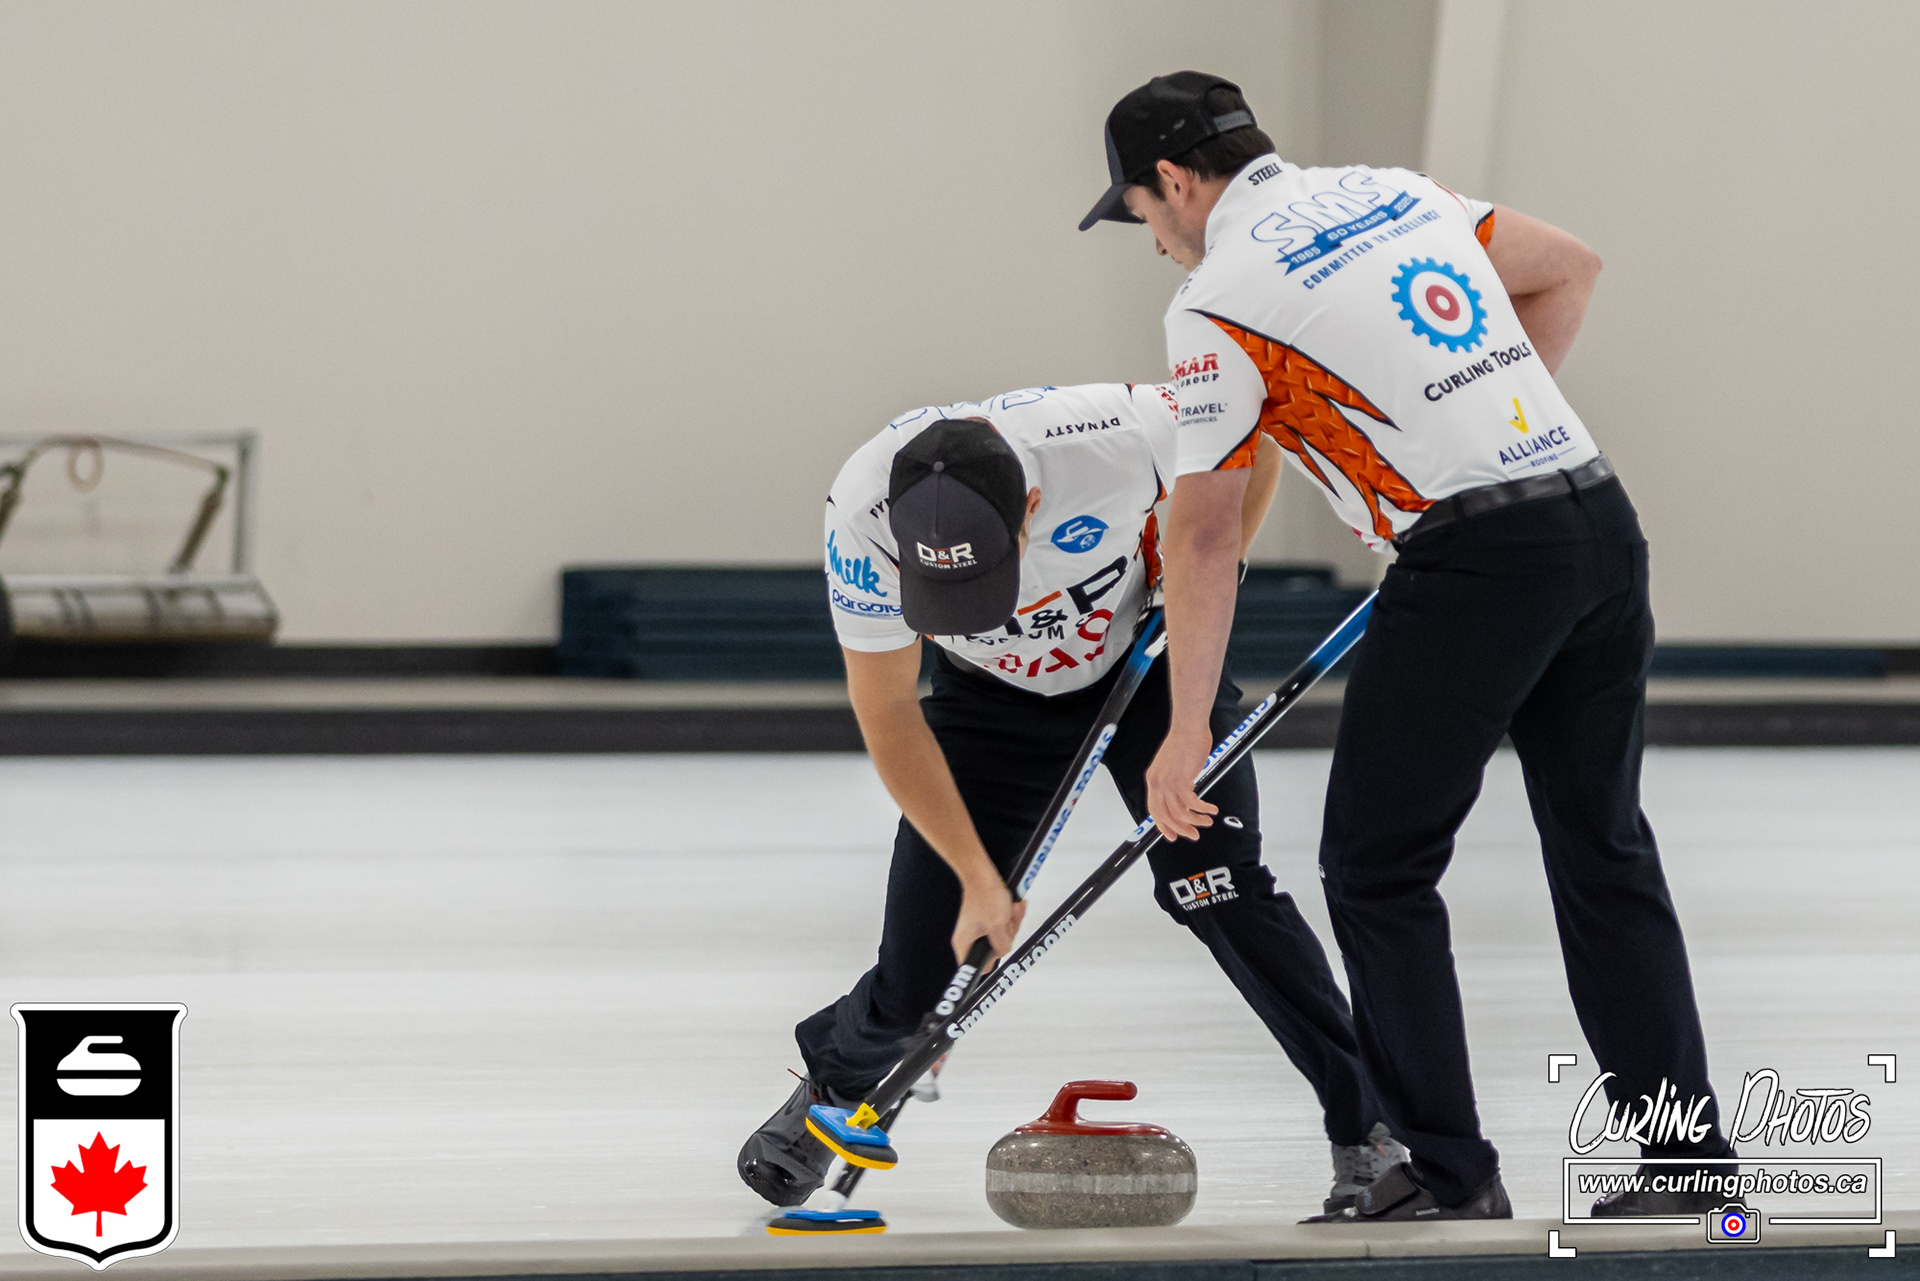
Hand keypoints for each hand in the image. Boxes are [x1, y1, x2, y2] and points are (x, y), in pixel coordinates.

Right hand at [951, 876, 1026, 965]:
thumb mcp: (997, 925)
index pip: (979, 966)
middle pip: (995, 948)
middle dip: (1007, 933)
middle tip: (1006, 921)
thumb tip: (1003, 951)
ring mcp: (978, 927)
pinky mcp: (985, 917)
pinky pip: (1002, 922)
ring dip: (1011, 921)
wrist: (981, 874)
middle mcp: (970, 937)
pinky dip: (1009, 915)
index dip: (994, 959)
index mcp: (965, 943)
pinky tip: (1012, 906)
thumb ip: (1002, 944)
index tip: (1001, 947)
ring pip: (1001, 934)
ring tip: (1010, 909)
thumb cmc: (984, 895)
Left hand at [1145, 724, 1217, 840]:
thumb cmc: (1185, 741)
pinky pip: (1192, 803)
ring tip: (1207, 821)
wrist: (1189, 727)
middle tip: (1194, 834)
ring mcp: (1168, 782)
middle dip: (1181, 829)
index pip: (1154, 810)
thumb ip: (1176, 782)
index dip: (1163, 825)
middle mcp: (1157, 782)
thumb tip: (1186, 795)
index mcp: (1153, 779)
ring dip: (1196, 820)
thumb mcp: (1173, 766)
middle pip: (1166, 816)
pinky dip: (1203, 809)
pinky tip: (1212, 809)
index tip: (1172, 835)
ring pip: (1180, 813)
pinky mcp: (1181, 779)